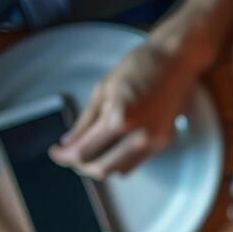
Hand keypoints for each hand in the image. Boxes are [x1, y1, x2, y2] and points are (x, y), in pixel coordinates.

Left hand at [51, 39, 199, 177]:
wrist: (176, 60)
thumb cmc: (138, 66)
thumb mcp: (103, 89)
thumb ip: (85, 122)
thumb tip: (68, 144)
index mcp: (120, 119)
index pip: (85, 151)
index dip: (65, 156)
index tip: (56, 152)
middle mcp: (139, 137)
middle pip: (101, 169)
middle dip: (80, 165)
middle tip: (69, 154)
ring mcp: (154, 142)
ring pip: (118, 171)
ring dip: (100, 165)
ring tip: (89, 151)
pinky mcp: (163, 142)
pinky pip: (134, 163)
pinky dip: (118, 161)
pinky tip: (110, 147)